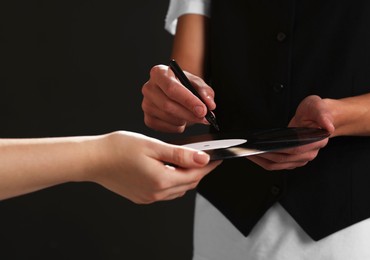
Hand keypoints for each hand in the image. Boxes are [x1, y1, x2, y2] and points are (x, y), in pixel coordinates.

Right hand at [88, 131, 220, 203]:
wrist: (93, 159)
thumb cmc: (118, 148)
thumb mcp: (153, 146)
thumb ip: (180, 154)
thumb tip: (203, 159)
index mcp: (161, 180)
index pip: (195, 175)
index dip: (208, 166)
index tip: (218, 158)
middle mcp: (156, 193)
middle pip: (187, 184)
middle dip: (199, 172)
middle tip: (206, 158)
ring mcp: (148, 197)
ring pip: (177, 189)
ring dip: (186, 177)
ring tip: (189, 161)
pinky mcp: (141, 197)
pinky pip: (165, 192)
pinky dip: (173, 181)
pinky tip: (170, 169)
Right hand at [141, 65, 215, 132]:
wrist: (175, 91)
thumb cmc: (184, 85)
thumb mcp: (196, 83)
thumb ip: (205, 91)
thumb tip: (210, 104)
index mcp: (159, 73)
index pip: (172, 88)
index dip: (188, 101)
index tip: (203, 110)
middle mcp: (148, 88)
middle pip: (168, 105)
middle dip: (189, 114)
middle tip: (204, 118)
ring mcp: (146, 104)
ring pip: (167, 118)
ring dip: (185, 120)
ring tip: (192, 116)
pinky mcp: (148, 118)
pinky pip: (164, 128)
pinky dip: (177, 127)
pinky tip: (182, 120)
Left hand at [248, 95, 334, 169]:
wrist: (319, 117)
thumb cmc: (317, 111)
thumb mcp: (318, 106)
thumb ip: (323, 115)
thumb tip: (328, 127)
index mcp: (316, 141)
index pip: (294, 149)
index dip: (276, 149)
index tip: (262, 147)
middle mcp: (309, 153)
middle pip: (283, 159)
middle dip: (264, 155)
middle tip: (249, 149)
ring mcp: (301, 158)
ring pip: (278, 165)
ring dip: (262, 160)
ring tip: (249, 152)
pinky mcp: (293, 159)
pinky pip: (277, 164)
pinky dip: (265, 161)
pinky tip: (255, 154)